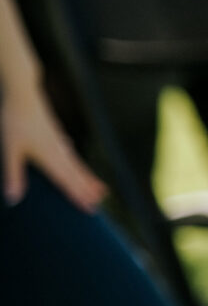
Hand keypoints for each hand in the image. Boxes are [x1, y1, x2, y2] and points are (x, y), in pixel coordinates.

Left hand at [2, 86, 105, 208]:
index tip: (90, 209)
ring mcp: (59, 143)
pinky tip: (77, 163)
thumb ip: (13, 175)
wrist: (24, 96)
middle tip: (99, 205)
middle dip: (87, 191)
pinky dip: (78, 165)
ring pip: (76, 165)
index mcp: (50, 158)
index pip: (67, 182)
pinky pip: (71, 156)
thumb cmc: (15, 122)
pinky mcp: (56, 136)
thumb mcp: (10, 150)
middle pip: (76, 175)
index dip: (78, 196)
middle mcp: (59, 152)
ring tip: (99, 188)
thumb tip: (13, 200)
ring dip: (87, 179)